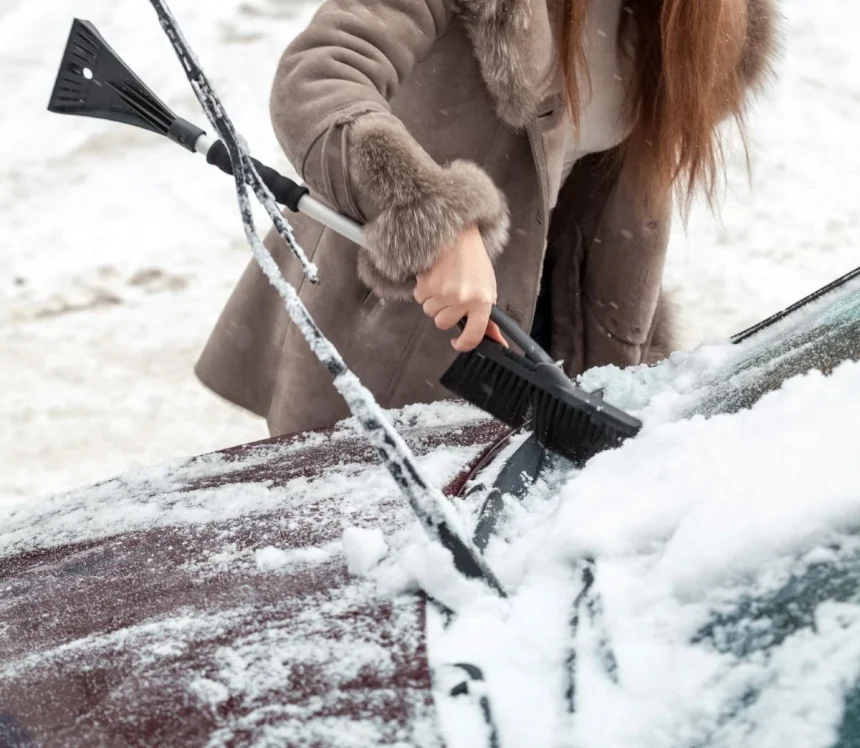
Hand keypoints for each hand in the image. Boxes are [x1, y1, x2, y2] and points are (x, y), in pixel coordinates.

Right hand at [414, 226, 506, 351]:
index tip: (457, 342)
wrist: (456, 234)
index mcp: (482, 301)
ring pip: (430, 312)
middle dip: (444, 313)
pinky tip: (433, 278)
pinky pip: (419, 299)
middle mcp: (462, 299)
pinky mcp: (426, 284)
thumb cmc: (474, 261)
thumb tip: (497, 341)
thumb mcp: (487, 288)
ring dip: (434, 301)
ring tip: (443, 283)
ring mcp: (443, 292)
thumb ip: (489, 316)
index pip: (473, 335)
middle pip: (443, 323)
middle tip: (451, 297)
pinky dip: (424, 291)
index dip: (463, 344)